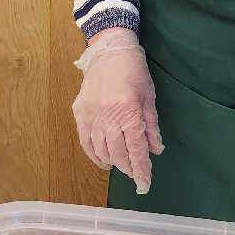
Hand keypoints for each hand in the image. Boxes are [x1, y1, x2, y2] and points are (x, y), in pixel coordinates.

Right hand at [72, 29, 162, 193]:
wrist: (109, 51)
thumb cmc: (134, 72)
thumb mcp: (148, 97)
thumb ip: (150, 125)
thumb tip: (155, 150)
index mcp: (128, 110)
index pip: (135, 147)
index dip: (140, 168)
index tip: (145, 184)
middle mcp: (108, 115)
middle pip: (117, 152)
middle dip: (128, 168)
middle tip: (135, 174)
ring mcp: (91, 115)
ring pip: (100, 149)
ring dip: (112, 162)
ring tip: (120, 166)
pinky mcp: (80, 113)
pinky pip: (85, 141)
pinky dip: (94, 154)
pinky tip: (102, 160)